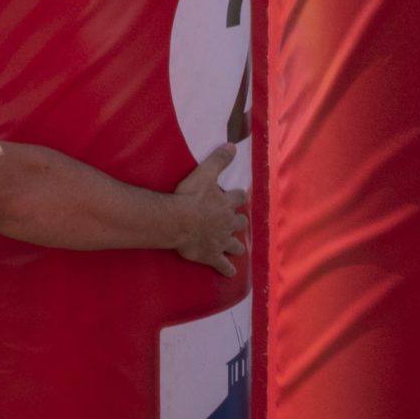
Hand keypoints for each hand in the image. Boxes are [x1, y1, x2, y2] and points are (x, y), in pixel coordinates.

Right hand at [169, 143, 248, 274]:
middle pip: (239, 222)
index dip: (238, 195)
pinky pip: (222, 265)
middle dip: (239, 221)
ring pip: (235, 244)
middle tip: (238, 221)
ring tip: (239, 248)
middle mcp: (227, 222)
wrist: (180, 222)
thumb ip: (219, 159)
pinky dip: (227, 269)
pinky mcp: (212, 255)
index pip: (238, 197)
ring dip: (237, 245)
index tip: (239, 194)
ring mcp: (221, 240)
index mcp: (226, 203)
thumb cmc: (190, 197)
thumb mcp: (204, 173)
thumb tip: (232, 144)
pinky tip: (230, 273)